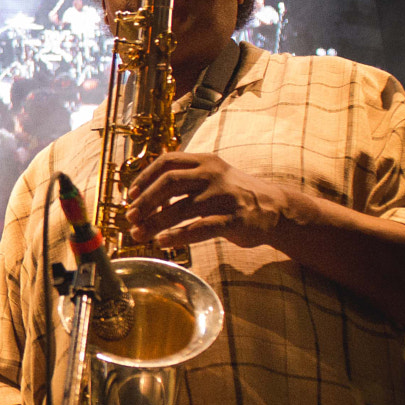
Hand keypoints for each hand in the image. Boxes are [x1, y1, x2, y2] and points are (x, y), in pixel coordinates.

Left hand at [124, 151, 292, 249]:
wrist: (274, 208)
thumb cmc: (233, 194)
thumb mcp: (211, 176)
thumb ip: (183, 179)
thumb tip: (142, 196)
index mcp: (205, 161)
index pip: (167, 162)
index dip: (144, 177)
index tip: (130, 195)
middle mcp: (213, 175)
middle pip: (169, 183)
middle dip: (145, 201)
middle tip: (130, 217)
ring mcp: (224, 197)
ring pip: (180, 208)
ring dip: (155, 223)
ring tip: (139, 234)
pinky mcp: (234, 220)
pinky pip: (199, 228)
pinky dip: (177, 237)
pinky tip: (163, 242)